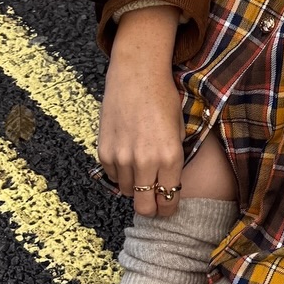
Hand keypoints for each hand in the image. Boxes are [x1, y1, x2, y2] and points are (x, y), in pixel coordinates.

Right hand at [98, 5, 184, 217]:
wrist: (136, 75)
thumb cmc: (163, 99)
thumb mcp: (179, 129)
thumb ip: (174, 159)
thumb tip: (167, 182)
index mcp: (170, 156)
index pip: (168, 200)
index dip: (169, 208)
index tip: (168, 206)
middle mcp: (145, 161)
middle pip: (145, 206)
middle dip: (151, 208)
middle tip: (154, 199)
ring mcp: (122, 158)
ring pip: (126, 192)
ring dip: (134, 187)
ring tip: (141, 171)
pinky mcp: (104, 151)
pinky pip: (112, 176)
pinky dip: (119, 173)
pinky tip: (127, 157)